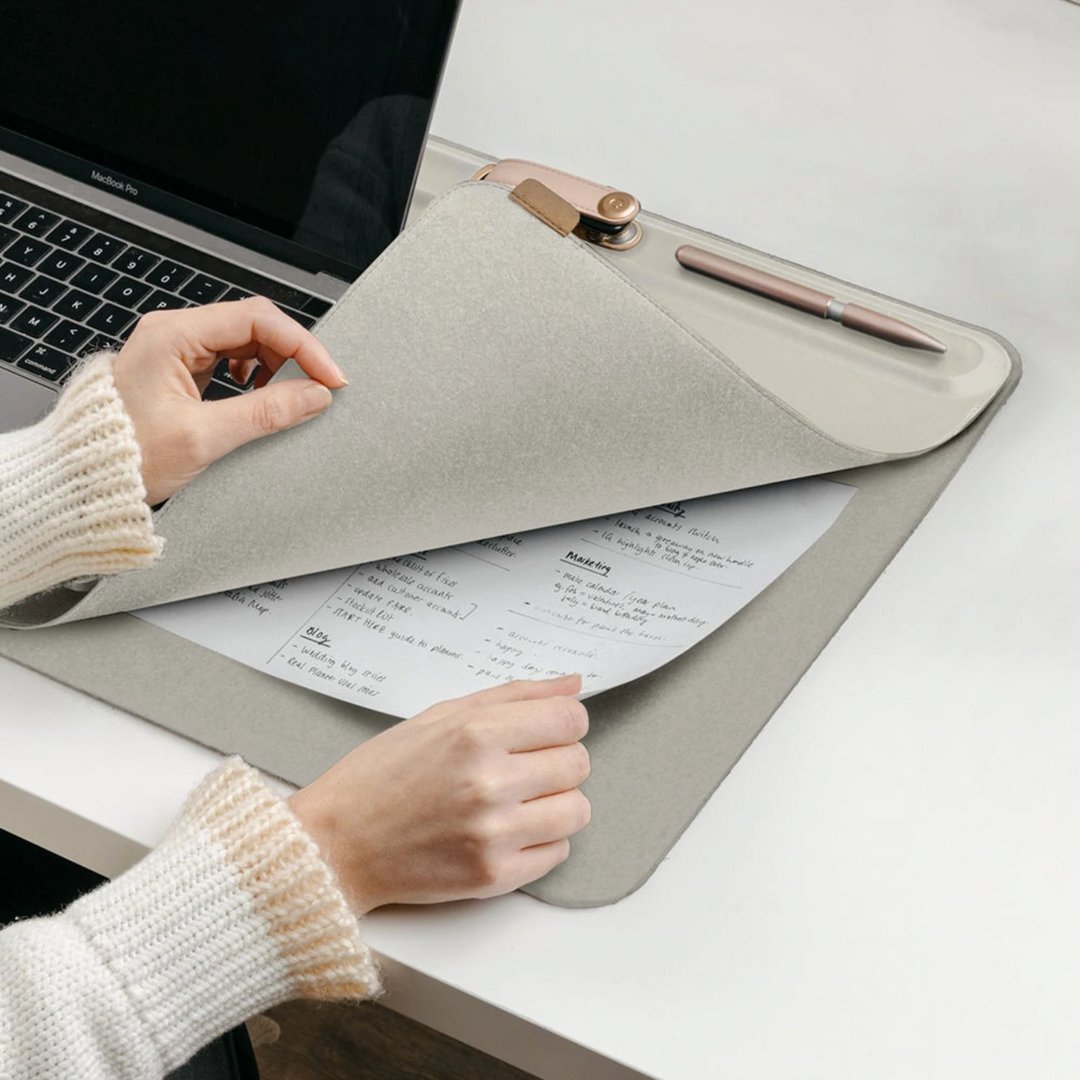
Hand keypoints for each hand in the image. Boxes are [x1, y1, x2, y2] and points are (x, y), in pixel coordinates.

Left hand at [110, 297, 347, 504]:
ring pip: (244, 340)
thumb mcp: (203, 438)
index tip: (329, 377)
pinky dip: (255, 375)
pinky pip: (229, 358)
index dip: (302, 346)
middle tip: (319, 388)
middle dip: (292, 354)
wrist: (82, 479)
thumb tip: (313, 396)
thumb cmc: (121, 457)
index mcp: (171, 335)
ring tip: (286, 398)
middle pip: (254, 324)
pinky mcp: (178, 368)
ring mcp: (174, 349)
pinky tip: (258, 398)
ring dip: (274, 365)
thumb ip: (265, 413)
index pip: (257, 319)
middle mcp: (172, 332)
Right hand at [288, 675, 591, 912]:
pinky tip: (505, 831)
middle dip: (557, 760)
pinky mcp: (493, 876)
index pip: (570, 720)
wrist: (334, 845)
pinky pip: (558, 853)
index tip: (547, 730)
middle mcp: (489, 782)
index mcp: (475, 733)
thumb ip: (512, 696)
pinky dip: (540, 842)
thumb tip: (573, 684)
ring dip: (555, 803)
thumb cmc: (380, 776)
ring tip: (516, 801)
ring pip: (577, 810)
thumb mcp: (439, 716)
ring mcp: (493, 833)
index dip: (564, 722)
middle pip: (578, 764)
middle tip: (521, 767)